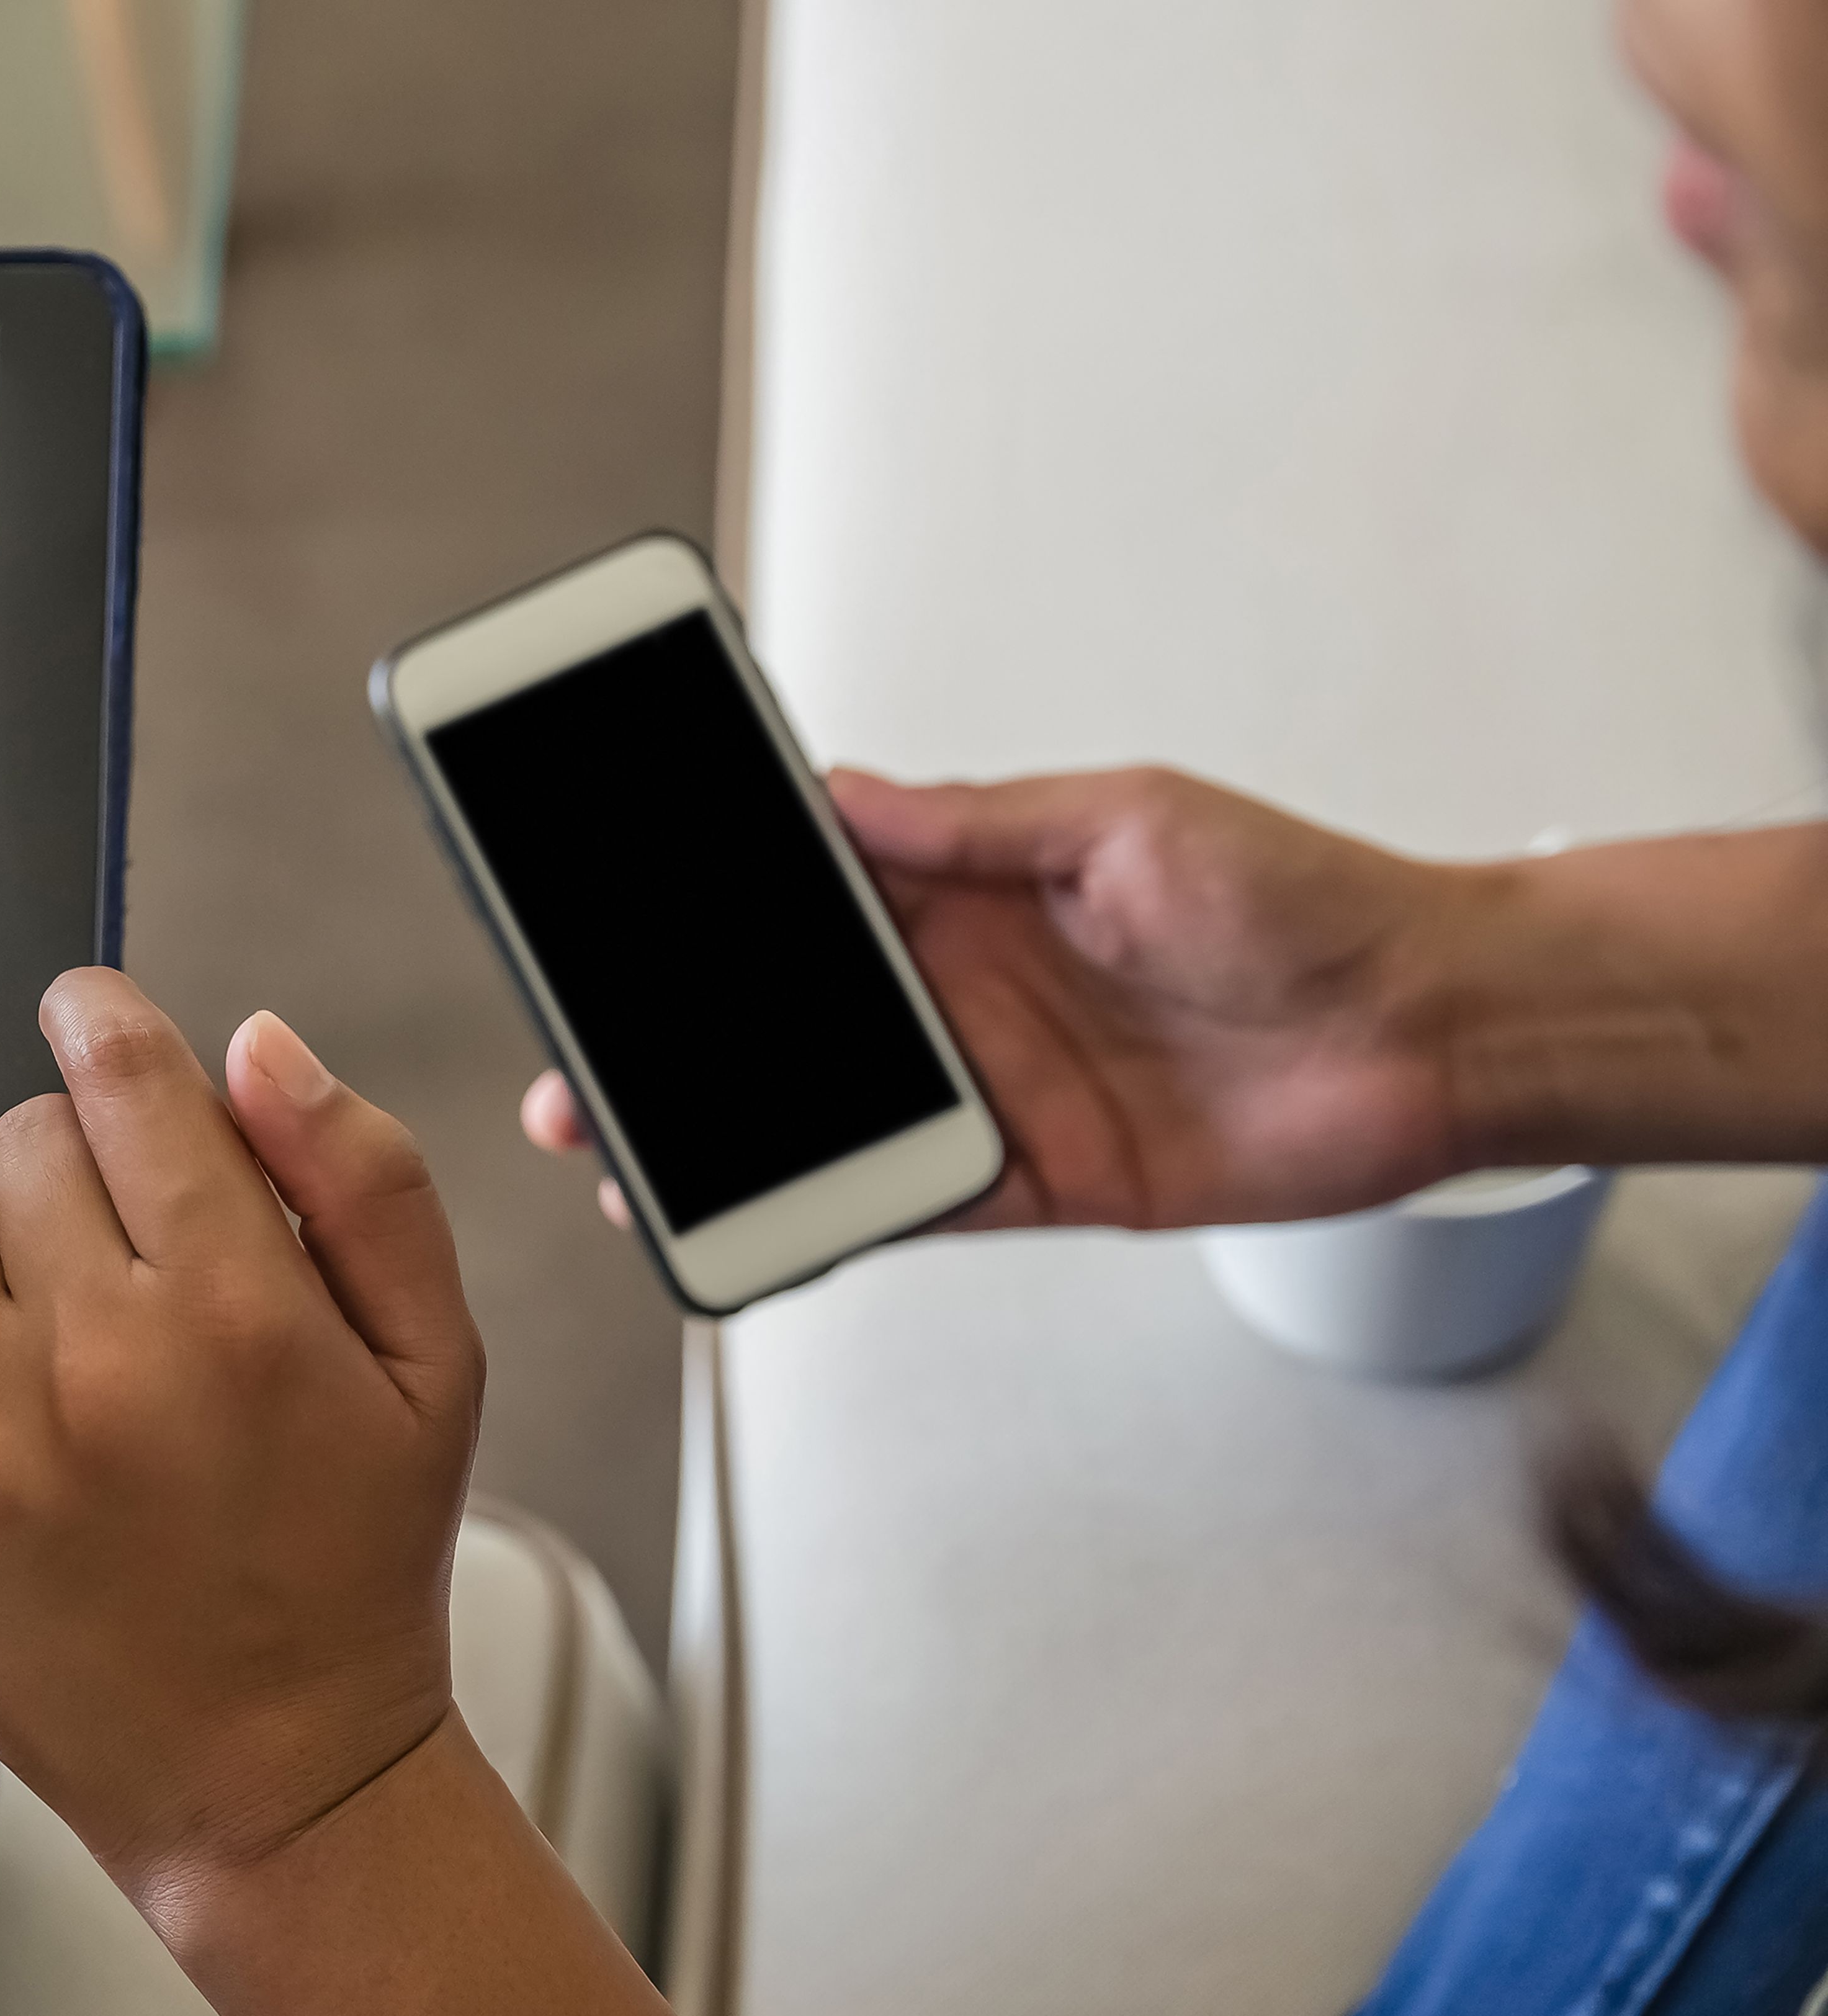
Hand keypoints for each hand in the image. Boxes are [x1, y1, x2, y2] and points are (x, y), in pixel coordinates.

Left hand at [0, 973, 486, 1901]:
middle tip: (140, 1249)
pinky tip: (38, 1427)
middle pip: (25, 1136)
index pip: (123, 1079)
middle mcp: (91, 1362)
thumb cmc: (358, 1561)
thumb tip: (254, 1045)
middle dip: (82, 1163)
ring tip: (74, 1324)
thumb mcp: (433, 1368)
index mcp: (233, 1312)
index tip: (91, 1012)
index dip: (105, 1022)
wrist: (265, 1779)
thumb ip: (361, 1182)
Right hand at [523, 767, 1467, 1233]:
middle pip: (788, 1022)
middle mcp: (969, 994)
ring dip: (723, 1138)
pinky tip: (749, 1221)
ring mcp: (996, 1090)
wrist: (1435, 1025)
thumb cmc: (1306, 898)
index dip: (712, 910)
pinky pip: (909, 1204)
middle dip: (678, 1041)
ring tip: (626, 1151)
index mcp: (975, 893)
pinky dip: (828, 1216)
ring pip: (825, 1121)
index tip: (617, 920)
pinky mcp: (1039, 1178)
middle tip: (579, 1061)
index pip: (811, 899)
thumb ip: (971, 824)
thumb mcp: (1124, 820)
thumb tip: (840, 794)